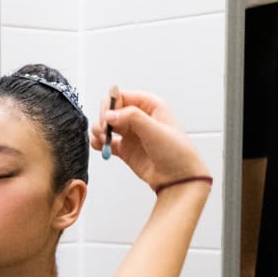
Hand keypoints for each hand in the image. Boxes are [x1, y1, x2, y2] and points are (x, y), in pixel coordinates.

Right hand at [91, 88, 207, 191]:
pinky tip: (100, 146)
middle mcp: (139, 118)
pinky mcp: (125, 149)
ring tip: (101, 139)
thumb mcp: (156, 131)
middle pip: (111, 110)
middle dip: (104, 119)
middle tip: (104, 130)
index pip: (122, 96)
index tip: (107, 118)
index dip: (111, 105)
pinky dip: (99, 143)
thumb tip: (110, 114)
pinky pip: (106, 142)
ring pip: (106, 125)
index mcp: (150, 106)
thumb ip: (132, 118)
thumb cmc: (178, 153)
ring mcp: (131, 133)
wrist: (179, 179)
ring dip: (99, 131)